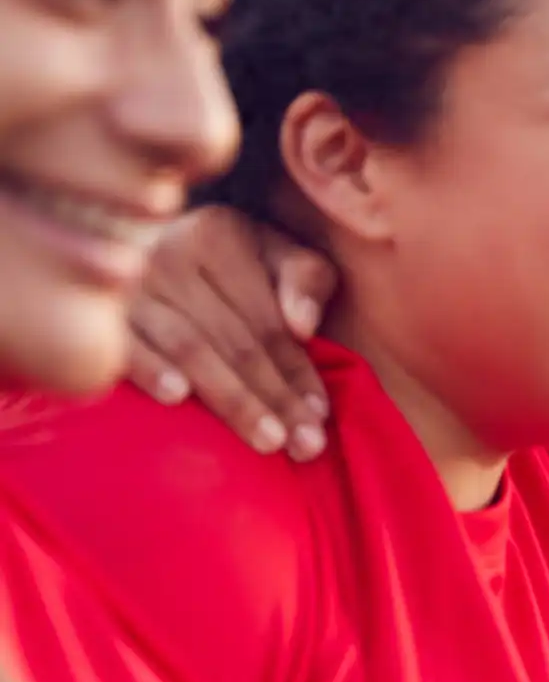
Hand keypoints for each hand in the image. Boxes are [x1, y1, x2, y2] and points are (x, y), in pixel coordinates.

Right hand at [127, 207, 340, 460]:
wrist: (130, 241)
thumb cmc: (224, 259)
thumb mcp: (275, 253)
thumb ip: (307, 280)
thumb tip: (304, 326)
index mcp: (218, 233)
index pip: (268, 320)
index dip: (298, 371)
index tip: (322, 416)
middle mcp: (169, 252)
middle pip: (235, 341)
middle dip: (275, 398)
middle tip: (308, 447)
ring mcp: (127, 283)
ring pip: (191, 350)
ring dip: (232, 400)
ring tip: (269, 442)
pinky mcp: (94, 312)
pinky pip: (125, 345)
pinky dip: (150, 369)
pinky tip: (177, 398)